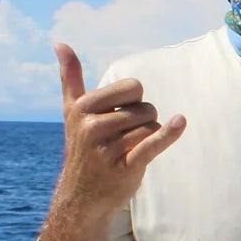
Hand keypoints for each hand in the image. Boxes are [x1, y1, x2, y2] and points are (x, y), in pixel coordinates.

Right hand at [37, 43, 185, 240]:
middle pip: (144, 107)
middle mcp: (91, 125)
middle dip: (143, 120)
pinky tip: (181, 122)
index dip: (134, 101)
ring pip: (151, 127)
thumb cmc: (83, 148)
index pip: (132, 87)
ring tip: (128, 152)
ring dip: (148, 138)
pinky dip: (168, 134)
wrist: (82, 198)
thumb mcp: (72, 112)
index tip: (119, 117)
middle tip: (124, 138)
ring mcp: (108, 147)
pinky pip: (152, 143)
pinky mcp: (125, 167)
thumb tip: (60, 42)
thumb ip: (70, 78)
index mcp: (82, 107)